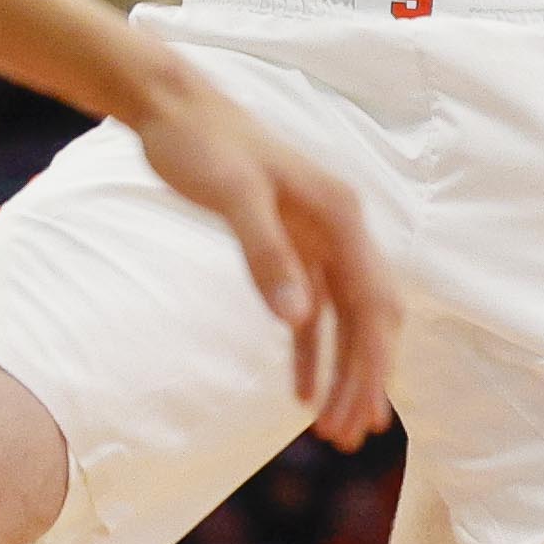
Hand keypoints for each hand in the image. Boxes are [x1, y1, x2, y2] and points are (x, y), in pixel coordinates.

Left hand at [132, 78, 397, 449]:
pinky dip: (309, 351)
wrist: (171, 107)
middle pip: (367, 317)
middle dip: (363, 379)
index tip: (363, 414)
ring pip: (343, 319)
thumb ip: (266, 253)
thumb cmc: (202, 141)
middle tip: (346, 437)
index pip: (373, 302)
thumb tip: (299, 319)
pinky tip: (299, 392)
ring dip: (342, 373)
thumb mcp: (232, 193)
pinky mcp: (288, 246)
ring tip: (333, 431)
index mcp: (339, 213)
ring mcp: (315, 238)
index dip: (372, 363)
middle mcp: (339, 228)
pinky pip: (310, 310)